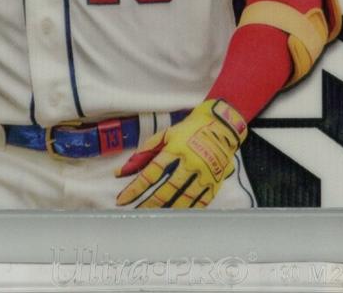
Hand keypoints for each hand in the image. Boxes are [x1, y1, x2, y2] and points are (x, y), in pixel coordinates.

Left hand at [115, 99, 247, 208]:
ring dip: (167, 209)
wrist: (221, 126)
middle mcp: (191, 161)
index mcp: (176, 148)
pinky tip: (175, 215)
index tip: (123, 199)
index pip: (151, 172)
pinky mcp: (215, 182)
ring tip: (154, 216)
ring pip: (184, 198)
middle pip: (168, 188)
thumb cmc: (189, 130)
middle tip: (137, 212)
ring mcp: (205, 173)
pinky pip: (200, 202)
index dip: (136, 187)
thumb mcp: (165, 135)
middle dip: (150, 203)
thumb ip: (144, 153)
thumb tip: (121, 172)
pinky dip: (186, 210)